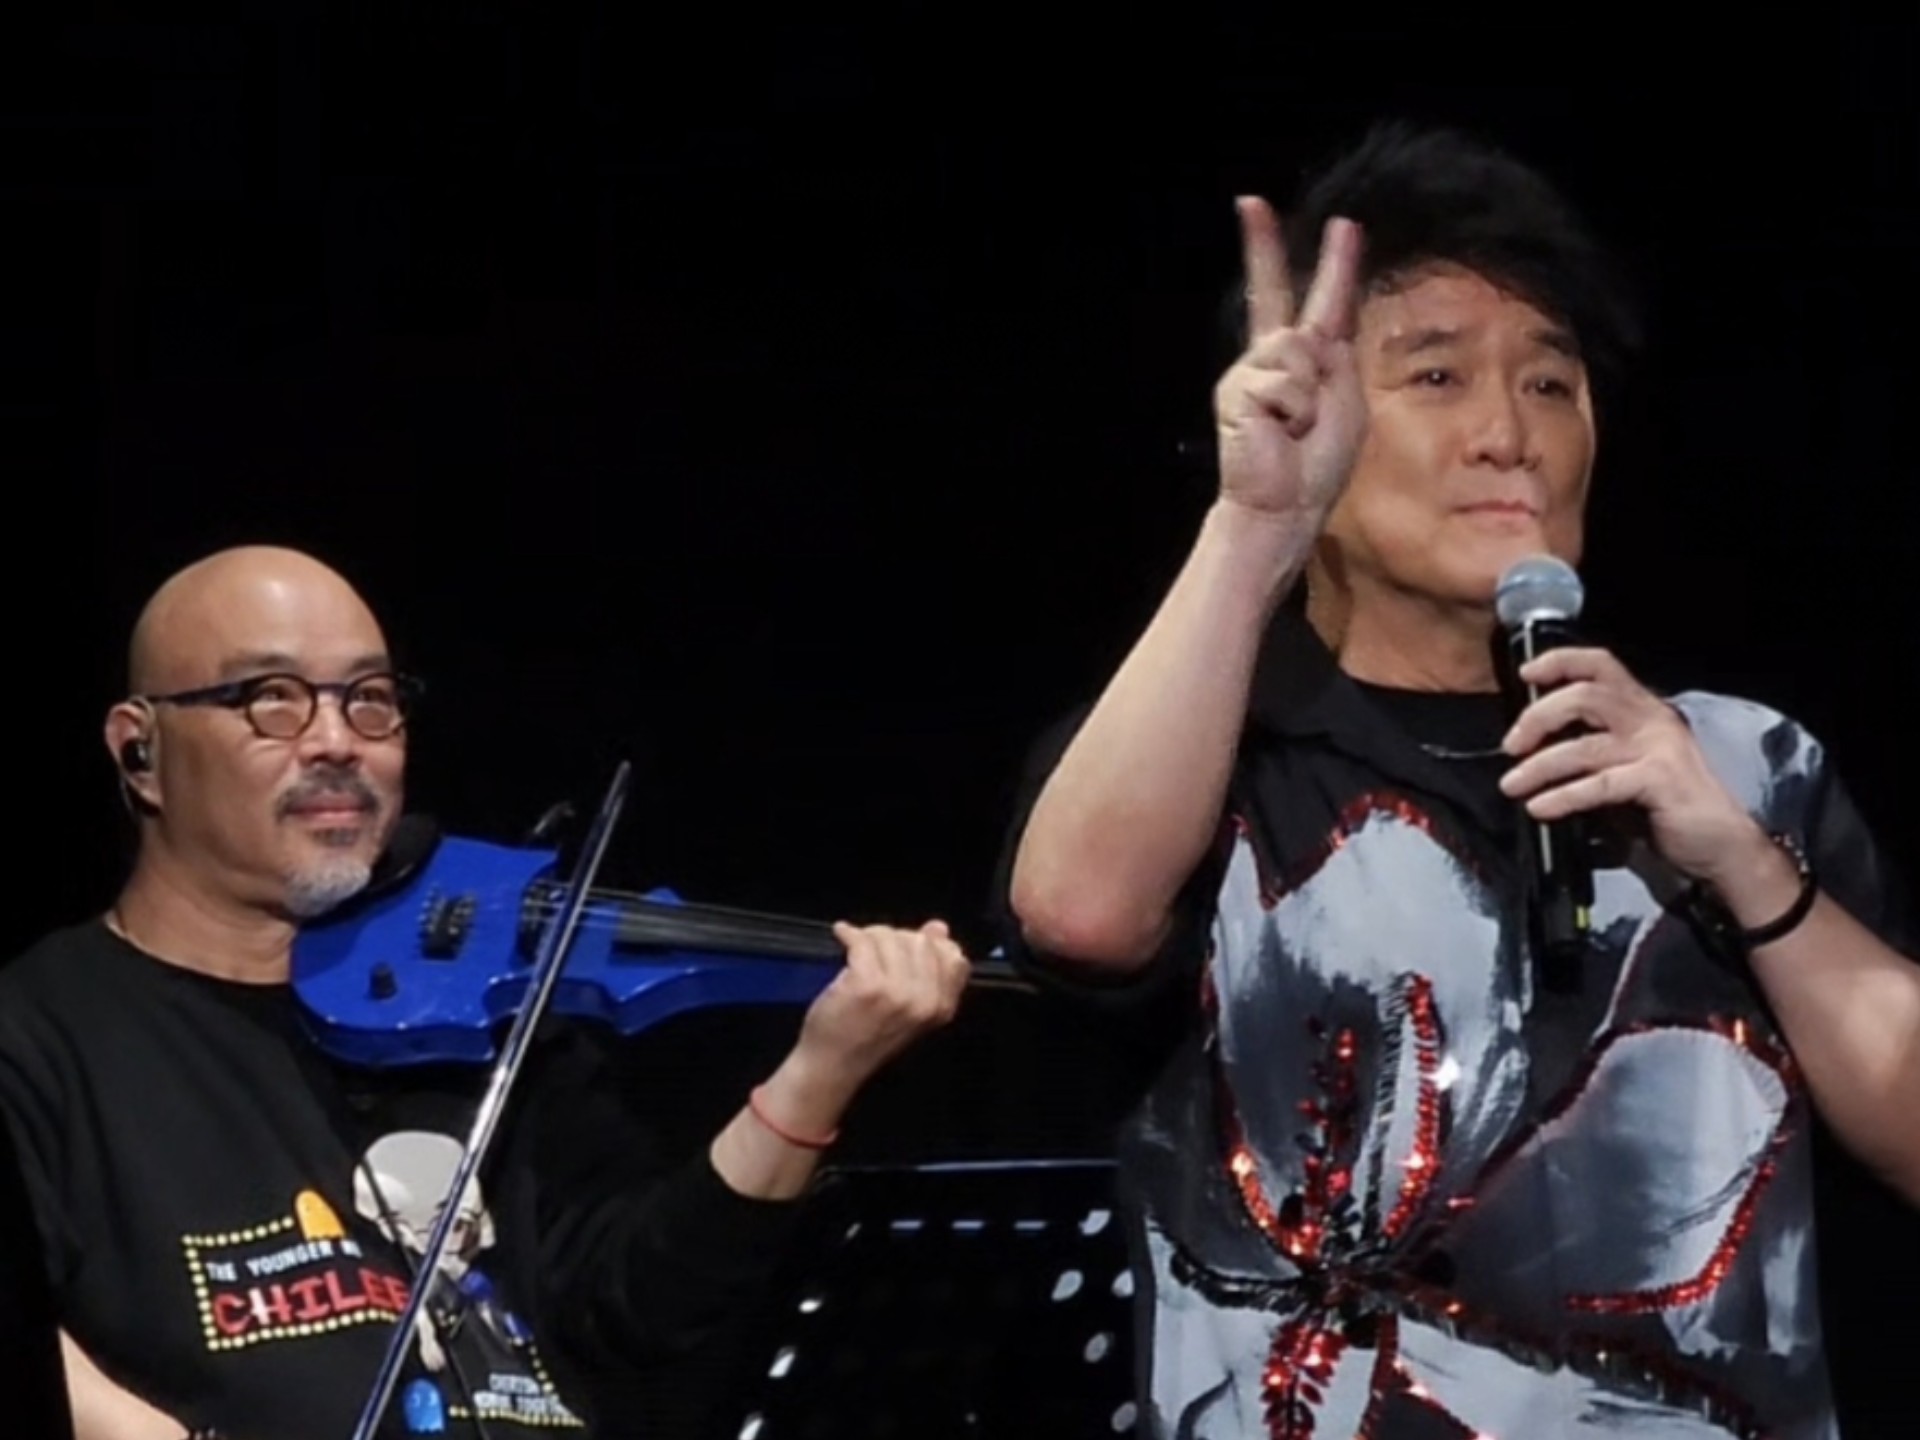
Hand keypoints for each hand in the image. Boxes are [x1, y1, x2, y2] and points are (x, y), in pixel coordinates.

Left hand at [787, 919, 969, 1101]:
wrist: (833, 1064)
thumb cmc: (867, 1036)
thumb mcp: (910, 1008)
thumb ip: (930, 969)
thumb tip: (939, 927)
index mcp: (941, 1007)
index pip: (953, 956)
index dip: (929, 943)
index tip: (904, 947)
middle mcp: (925, 1000)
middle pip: (920, 941)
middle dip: (895, 938)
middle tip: (874, 949)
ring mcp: (897, 992)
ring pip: (891, 937)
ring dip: (870, 936)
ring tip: (858, 948)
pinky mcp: (867, 985)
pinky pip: (863, 941)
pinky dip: (849, 934)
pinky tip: (843, 936)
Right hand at [1214, 200, 1366, 527]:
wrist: (1285, 506)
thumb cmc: (1317, 463)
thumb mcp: (1346, 398)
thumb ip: (1334, 356)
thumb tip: (1305, 333)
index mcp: (1306, 360)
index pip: (1318, 301)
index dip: (1332, 263)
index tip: (1341, 224)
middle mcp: (1271, 358)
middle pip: (1272, 290)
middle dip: (1260, 245)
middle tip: (1250, 202)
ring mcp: (1250, 371)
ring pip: (1294, 346)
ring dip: (1309, 391)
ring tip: (1298, 426)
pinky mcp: (1238, 390)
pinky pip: (1283, 380)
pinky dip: (1294, 410)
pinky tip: (1282, 432)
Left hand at [1498, 647, 1765, 887]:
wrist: (1721, 845)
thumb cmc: (1666, 807)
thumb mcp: (1624, 767)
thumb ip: (1591, 749)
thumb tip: (1532, 748)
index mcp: (1643, 709)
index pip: (1601, 665)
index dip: (1561, 661)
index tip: (1526, 674)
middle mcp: (1651, 720)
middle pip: (1585, 696)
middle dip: (1539, 717)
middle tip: (1511, 745)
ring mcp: (1658, 749)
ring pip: (1584, 745)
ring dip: (1539, 766)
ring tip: (1511, 785)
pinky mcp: (1659, 781)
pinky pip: (1599, 784)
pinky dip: (1563, 796)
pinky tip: (1540, 808)